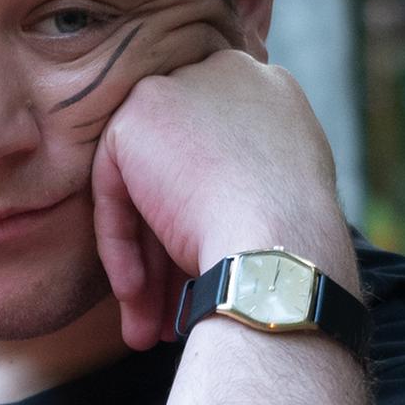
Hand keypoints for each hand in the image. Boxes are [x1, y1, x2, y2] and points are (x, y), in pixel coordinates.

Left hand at [88, 47, 351, 348]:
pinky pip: (114, 185)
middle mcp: (234, 75)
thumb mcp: (282, 205)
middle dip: (168, 251)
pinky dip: (120, 243)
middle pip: (180, 169)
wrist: (279, 253)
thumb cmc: (290, 254)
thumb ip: (246, 186)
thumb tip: (206, 222)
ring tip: (148, 329)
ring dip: (144, 263)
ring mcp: (186, 86)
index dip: (204, 216)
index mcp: (275, 95)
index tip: (197, 275)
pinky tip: (134, 296)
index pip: (219, 153)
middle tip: (168, 312)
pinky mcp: (142, 111)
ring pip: (145, 183)